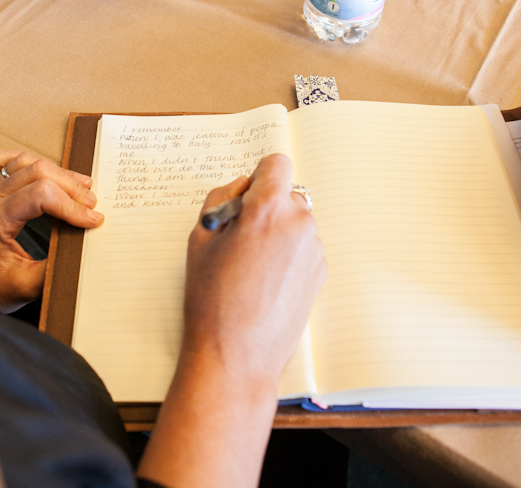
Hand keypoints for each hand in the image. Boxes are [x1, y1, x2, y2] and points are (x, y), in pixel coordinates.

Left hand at [0, 149, 103, 312]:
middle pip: (38, 172)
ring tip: (80, 186)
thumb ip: (57, 266)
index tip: (93, 219)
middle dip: (71, 187)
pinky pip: (4, 159)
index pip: (41, 195)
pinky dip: (27, 160)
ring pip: (26, 160)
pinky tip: (45, 171)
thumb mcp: (30, 286)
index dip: (72, 205)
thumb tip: (87, 245)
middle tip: (91, 205)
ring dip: (57, 171)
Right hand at [183, 153, 325, 385]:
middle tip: (239, 240)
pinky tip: (266, 285)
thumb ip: (221, 199)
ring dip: (277, 234)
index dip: (258, 178)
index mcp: (268, 208)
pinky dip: (287, 257)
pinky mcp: (320, 273)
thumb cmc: (212, 298)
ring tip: (250, 270)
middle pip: (286, 195)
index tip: (245, 198)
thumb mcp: (200, 238)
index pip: (276, 164)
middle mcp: (299, 222)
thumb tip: (242, 188)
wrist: (237, 355)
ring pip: (295, 223)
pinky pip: (303, 249)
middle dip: (266, 208)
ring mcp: (314, 249)